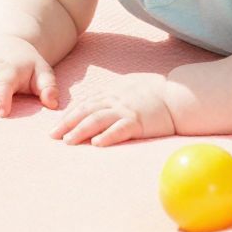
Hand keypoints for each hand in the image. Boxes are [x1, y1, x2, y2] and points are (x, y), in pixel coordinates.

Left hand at [50, 76, 175, 145]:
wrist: (179, 95)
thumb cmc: (157, 93)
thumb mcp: (131, 88)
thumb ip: (115, 96)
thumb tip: (100, 105)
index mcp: (114, 92)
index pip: (86, 103)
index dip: (70, 114)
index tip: (57, 125)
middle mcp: (117, 99)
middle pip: (86, 111)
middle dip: (67, 123)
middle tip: (52, 135)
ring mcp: (127, 109)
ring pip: (98, 119)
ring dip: (80, 131)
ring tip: (68, 141)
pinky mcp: (139, 121)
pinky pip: (120, 129)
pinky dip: (107, 136)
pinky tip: (96, 144)